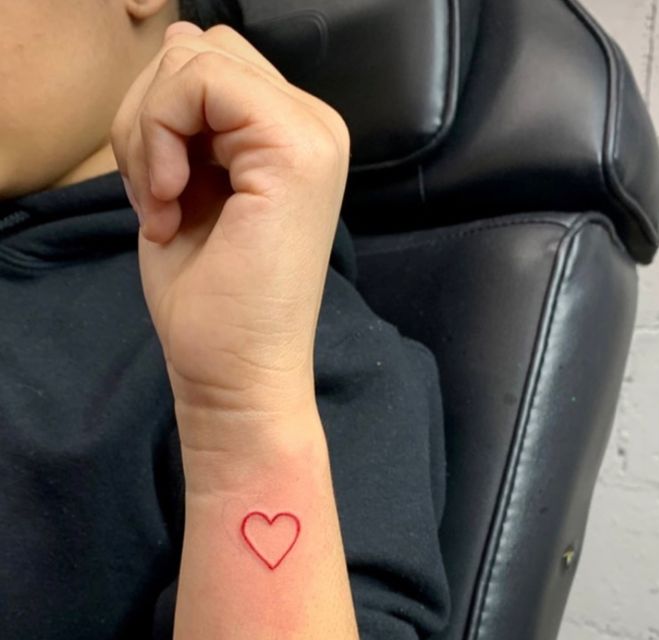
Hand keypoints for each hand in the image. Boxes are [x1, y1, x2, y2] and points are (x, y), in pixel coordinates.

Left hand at [110, 21, 349, 435]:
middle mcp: (313, 125)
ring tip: (167, 205)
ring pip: (191, 57)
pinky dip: (159, 136)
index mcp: (292, 136)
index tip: (160, 198)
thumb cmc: (210, 305)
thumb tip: (172, 49)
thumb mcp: (186, 186)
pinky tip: (172, 202)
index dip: (156, 119)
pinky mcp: (295, 148)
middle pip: (196, 48)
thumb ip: (185, 121)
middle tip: (159, 198)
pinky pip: (198, 81)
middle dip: (148, 116)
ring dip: (150, 131)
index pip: (204, 63)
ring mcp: (312, 134)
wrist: (237, 377)